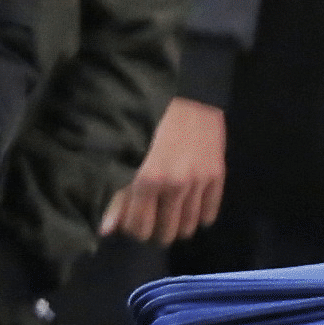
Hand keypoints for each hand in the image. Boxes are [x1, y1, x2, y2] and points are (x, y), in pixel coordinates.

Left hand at [101, 97, 226, 244]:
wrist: (186, 93)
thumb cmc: (146, 119)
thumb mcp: (123, 152)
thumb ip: (116, 192)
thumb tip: (106, 229)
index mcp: (147, 179)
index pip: (139, 227)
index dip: (133, 229)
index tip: (130, 222)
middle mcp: (175, 185)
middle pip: (166, 231)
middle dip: (155, 231)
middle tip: (149, 221)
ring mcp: (199, 181)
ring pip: (189, 225)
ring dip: (177, 227)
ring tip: (168, 218)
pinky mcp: (217, 174)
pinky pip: (211, 211)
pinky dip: (201, 216)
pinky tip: (190, 211)